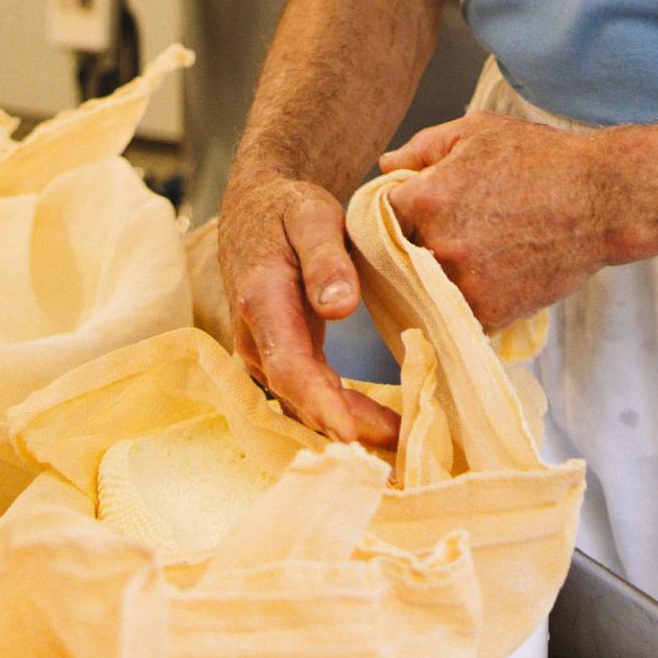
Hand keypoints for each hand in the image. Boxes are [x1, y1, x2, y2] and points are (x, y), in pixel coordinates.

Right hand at [210, 174, 400, 449]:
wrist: (257, 207)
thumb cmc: (288, 208)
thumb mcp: (311, 216)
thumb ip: (326, 259)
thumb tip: (340, 307)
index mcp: (262, 301)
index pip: (289, 365)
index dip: (320, 404)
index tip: (353, 434)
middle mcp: (255, 337)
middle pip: (299, 396)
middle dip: (348, 428)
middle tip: (402, 450)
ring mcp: (264, 352)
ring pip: (303, 402)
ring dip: (348, 427)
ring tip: (402, 447)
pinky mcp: (279, 358)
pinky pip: (308, 394)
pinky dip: (342, 413)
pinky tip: (383, 429)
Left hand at [379, 113, 628, 331]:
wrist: (604, 201)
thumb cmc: (541, 159)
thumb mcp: (475, 132)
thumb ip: (420, 148)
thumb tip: (384, 165)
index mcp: (424, 199)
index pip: (375, 220)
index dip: (388, 219)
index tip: (403, 220)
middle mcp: (437, 245)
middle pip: (396, 259)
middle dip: (408, 250)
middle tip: (434, 242)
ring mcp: (464, 284)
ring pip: (425, 291)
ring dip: (435, 281)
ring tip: (465, 261)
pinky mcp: (491, 314)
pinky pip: (459, 315)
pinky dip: (466, 303)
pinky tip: (486, 281)